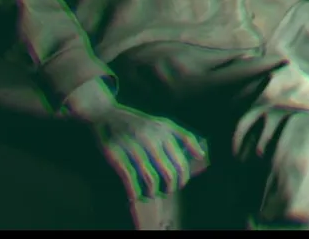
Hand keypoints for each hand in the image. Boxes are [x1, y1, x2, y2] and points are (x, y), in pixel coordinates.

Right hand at [84, 104, 206, 201]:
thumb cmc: (140, 122)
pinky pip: (130, 179)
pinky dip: (134, 191)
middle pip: (169, 173)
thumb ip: (184, 135)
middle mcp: (151, 138)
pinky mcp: (116, 154)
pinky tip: (135, 196)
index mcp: (165, 131)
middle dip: (170, 187)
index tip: (180, 183)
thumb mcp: (163, 123)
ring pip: (151, 179)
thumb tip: (201, 154)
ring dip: (153, 192)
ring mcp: (133, 146)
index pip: (182, 160)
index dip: (184, 177)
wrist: (106, 113)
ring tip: (151, 194)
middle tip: (166, 191)